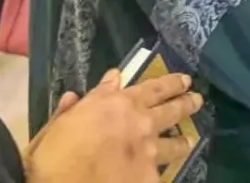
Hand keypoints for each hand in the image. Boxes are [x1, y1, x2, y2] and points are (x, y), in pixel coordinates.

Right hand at [25, 68, 204, 182]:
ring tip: (189, 140)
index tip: (185, 80)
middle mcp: (141, 123)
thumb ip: (92, 99)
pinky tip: (161, 175)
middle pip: (173, 110)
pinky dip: (161, 173)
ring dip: (183, 140)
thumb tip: (112, 77)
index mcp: (119, 104)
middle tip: (196, 100)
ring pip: (175, 144)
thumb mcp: (65, 120)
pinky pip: (161, 173)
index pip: (155, 88)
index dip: (172, 83)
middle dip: (187, 103)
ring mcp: (148, 153)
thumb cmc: (53, 155)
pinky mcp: (148, 179)